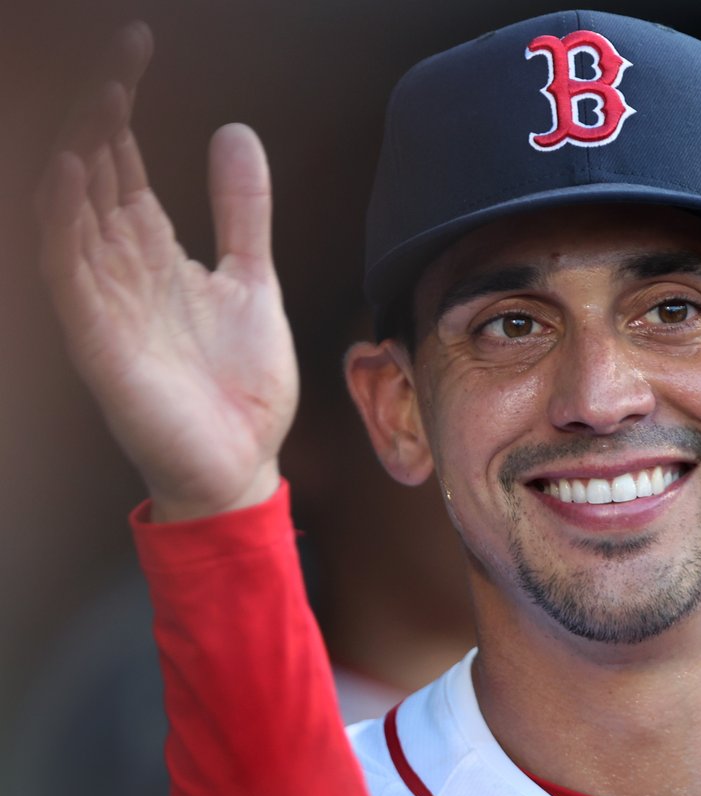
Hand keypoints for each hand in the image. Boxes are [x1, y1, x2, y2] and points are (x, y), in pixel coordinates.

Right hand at [35, 23, 296, 521]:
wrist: (243, 464)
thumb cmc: (239, 384)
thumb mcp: (252, 279)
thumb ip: (242, 211)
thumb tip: (234, 132)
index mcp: (151, 252)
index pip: (121, 160)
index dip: (121, 102)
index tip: (136, 44)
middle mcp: (118, 269)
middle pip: (91, 173)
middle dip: (98, 112)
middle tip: (116, 56)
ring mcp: (104, 303)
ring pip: (71, 212)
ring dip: (78, 152)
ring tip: (95, 97)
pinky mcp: (99, 342)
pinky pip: (69, 271)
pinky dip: (65, 221)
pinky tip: (71, 174)